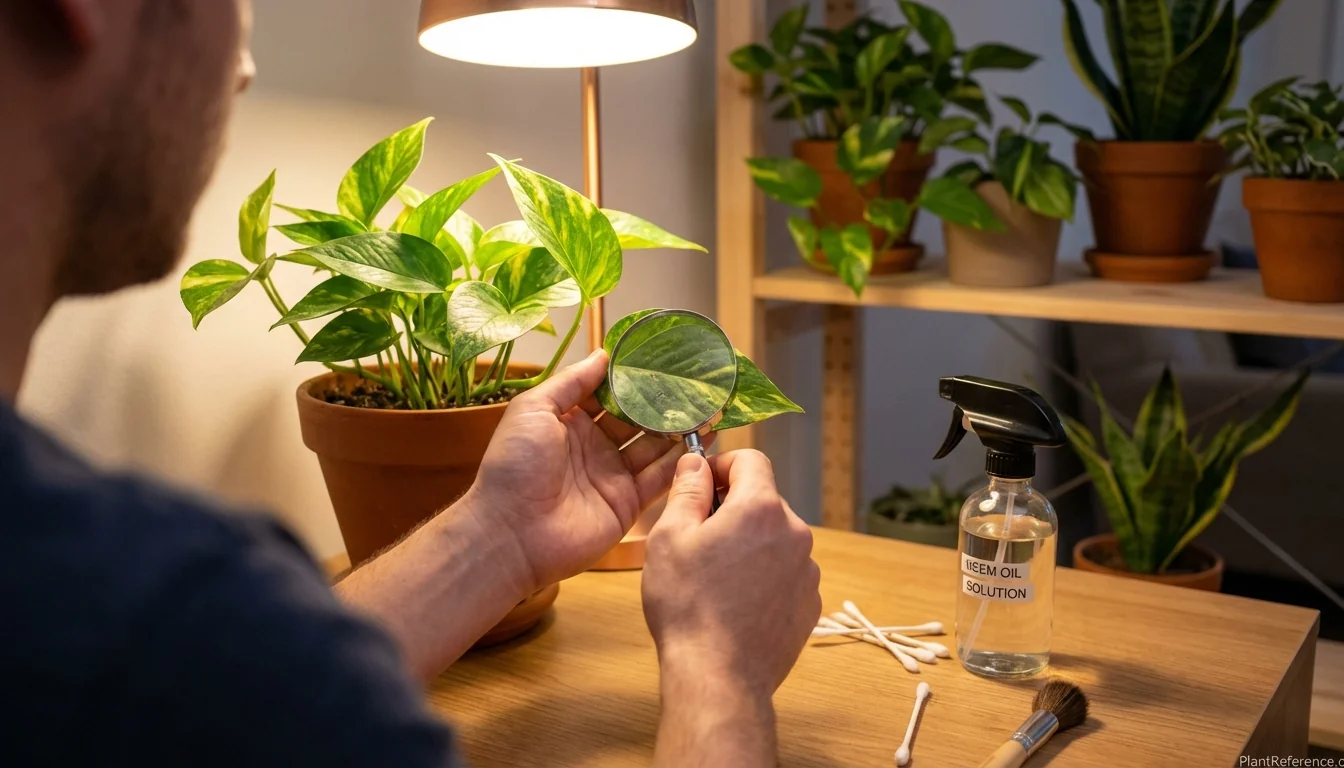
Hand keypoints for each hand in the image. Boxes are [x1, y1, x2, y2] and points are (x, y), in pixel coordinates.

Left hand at [462, 349, 691, 591]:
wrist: (512, 532)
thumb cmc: (514, 466)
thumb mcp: (533, 410)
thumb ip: (571, 382)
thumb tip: (604, 354)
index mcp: (569, 422)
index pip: (608, 395)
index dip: (632, 379)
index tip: (662, 360)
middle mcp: (594, 447)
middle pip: (636, 419)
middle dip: (662, 402)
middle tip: (695, 383)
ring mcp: (612, 475)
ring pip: (654, 446)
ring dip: (678, 428)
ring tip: (709, 405)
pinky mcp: (627, 503)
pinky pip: (660, 478)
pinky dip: (682, 460)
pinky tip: (705, 439)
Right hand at [643, 450, 820, 699]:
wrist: (718, 676)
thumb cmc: (688, 605)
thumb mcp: (670, 537)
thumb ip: (687, 490)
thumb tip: (695, 462)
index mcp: (760, 508)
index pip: (751, 460)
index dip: (722, 465)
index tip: (701, 485)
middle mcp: (795, 533)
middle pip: (763, 501)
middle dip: (732, 510)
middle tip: (698, 539)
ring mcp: (807, 570)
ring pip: (774, 539)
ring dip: (750, 545)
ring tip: (717, 578)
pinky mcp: (810, 603)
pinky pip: (786, 573)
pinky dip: (764, 576)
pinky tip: (737, 602)